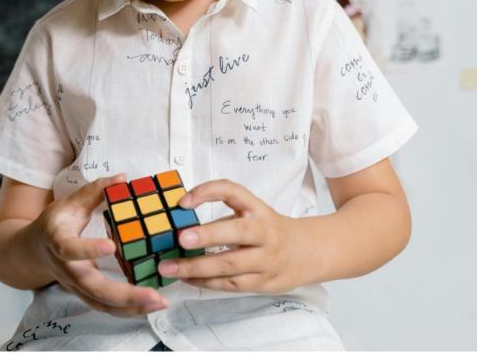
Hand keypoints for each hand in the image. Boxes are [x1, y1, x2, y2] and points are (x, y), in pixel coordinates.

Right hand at [31, 173, 169, 316]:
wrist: (32, 252)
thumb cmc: (54, 224)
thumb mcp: (69, 203)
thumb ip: (94, 191)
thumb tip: (121, 178)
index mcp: (58, 242)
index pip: (70, 249)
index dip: (88, 249)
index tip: (111, 245)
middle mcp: (67, 270)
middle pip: (92, 288)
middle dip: (124, 294)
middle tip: (153, 294)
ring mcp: (76, 286)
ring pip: (101, 304)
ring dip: (131, 307)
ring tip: (159, 302)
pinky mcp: (86, 295)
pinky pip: (106, 307)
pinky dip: (129, 310)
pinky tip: (151, 305)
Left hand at [156, 179, 304, 293]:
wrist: (306, 252)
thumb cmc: (269, 230)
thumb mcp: (252, 213)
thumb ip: (223, 216)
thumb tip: (181, 223)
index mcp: (258, 209)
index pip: (233, 192)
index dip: (208, 192)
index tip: (183, 202)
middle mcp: (264, 232)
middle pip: (236, 232)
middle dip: (207, 236)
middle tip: (181, 238)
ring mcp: (265, 259)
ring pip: (230, 264)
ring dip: (196, 267)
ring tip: (170, 267)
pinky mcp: (262, 282)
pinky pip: (230, 284)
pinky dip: (206, 282)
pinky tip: (187, 278)